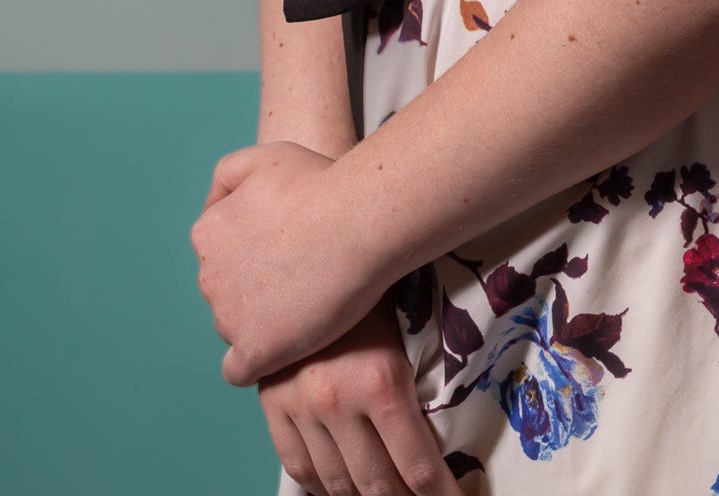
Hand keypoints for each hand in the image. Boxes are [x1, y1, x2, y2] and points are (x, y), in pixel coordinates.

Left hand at [192, 141, 383, 384]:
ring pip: (236, 328)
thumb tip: (217, 208)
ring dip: (264, 320)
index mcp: (207, 232)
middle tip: (303, 274)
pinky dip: (261, 360)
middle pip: (227, 292)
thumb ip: (229, 176)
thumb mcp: (266, 156)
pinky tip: (288, 346)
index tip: (287, 248)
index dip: (253, 252)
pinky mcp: (255, 351)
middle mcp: (208, 277)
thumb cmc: (319, 184)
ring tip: (309, 304)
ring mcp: (228, 318)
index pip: (219, 253)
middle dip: (256, 287)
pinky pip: (239, 370)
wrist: (357, 221)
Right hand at [260, 296, 463, 495]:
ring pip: (336, 483)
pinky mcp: (273, 404)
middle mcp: (337, 400)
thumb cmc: (374, 283)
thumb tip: (445, 433)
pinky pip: (298, 465)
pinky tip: (339, 488)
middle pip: (377, 485)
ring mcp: (300, 405)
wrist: (312, 248)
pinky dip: (319, 486)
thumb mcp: (409, 326)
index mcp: (380, 380)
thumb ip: (420, 382)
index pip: (419, 466)